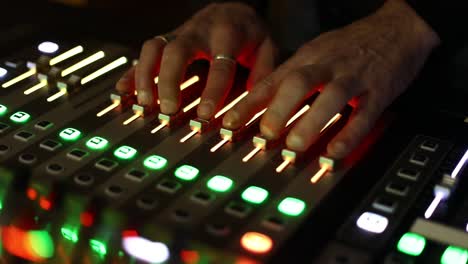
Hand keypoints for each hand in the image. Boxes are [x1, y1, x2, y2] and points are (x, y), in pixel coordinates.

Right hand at [116, 2, 276, 119]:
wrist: (232, 10)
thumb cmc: (248, 33)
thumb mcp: (266, 47)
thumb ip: (263, 72)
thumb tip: (255, 100)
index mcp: (227, 34)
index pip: (219, 64)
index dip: (212, 90)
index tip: (205, 114)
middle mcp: (198, 31)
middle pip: (177, 51)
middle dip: (170, 81)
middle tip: (169, 110)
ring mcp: (178, 34)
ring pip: (154, 48)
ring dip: (146, 76)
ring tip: (146, 103)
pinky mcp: (166, 40)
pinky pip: (144, 54)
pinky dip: (133, 72)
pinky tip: (124, 90)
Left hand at [223, 0, 439, 158]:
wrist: (397, 27)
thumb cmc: (350, 46)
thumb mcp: (315, 54)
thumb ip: (290, 77)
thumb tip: (261, 103)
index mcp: (306, 58)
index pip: (272, 80)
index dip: (249, 103)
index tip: (229, 123)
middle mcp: (326, 65)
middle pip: (298, 83)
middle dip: (278, 110)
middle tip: (265, 135)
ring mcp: (353, 77)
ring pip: (330, 96)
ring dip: (310, 121)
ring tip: (294, 146)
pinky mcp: (378, 91)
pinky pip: (364, 114)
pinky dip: (349, 134)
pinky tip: (335, 150)